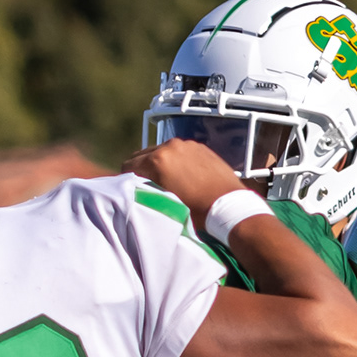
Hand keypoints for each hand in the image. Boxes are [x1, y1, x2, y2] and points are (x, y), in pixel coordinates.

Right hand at [122, 139, 250, 223]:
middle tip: (149, 188)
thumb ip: (145, 189)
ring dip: (160, 164)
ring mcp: (186, 144)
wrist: (229, 207)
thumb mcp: (163, 202)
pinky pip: (179, 151)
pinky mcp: (199, 147)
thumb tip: (135, 187)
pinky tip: (184, 177)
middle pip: (142, 155)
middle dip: (142, 170)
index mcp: (157, 160)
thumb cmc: (196, 211)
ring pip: (161, 151)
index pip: (128, 166)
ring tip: (168, 183)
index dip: (128, 181)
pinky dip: (177, 161)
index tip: (134, 191)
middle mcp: (170, 147)